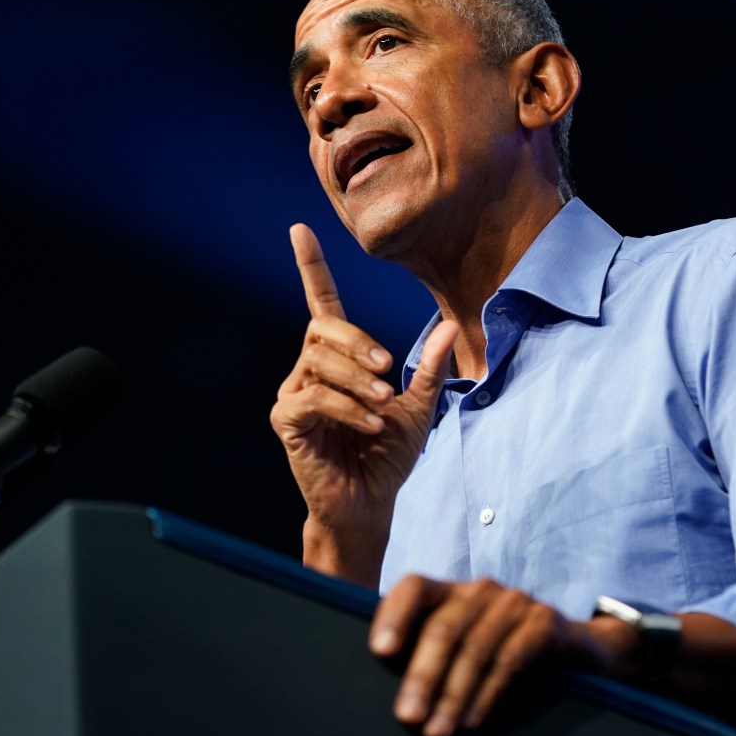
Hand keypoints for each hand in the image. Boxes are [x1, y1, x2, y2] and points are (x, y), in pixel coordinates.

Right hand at [270, 225, 458, 584]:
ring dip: (357, 380)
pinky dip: (346, 408)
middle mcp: (309, 370)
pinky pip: (312, 398)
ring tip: (382, 406)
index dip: (312, 268)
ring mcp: (294, 394)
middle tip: (387, 369)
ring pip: (319, 361)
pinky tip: (368, 425)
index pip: (321, 305)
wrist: (370, 505)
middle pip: (322, 328)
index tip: (301, 230)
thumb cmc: (388, 458)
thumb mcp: (419, 409)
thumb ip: (429, 369)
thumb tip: (448, 326)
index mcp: (338, 361)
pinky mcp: (287, 421)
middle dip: (357, 342)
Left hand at [369, 575, 618, 735]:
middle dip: (422, 676)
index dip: (394, 615)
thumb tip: (385, 689)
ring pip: (475, 647)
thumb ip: (429, 652)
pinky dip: (487, 693)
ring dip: (453, 695)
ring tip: (437, 731)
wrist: (576, 649)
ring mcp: (515, 602)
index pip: (414, 587)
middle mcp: (481, 589)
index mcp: (452, 591)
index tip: (380, 652)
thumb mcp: (464, 644)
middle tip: (407, 716)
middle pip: (443, 627)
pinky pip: (510, 659)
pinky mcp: (545, 622)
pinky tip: (472, 720)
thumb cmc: (504, 650)